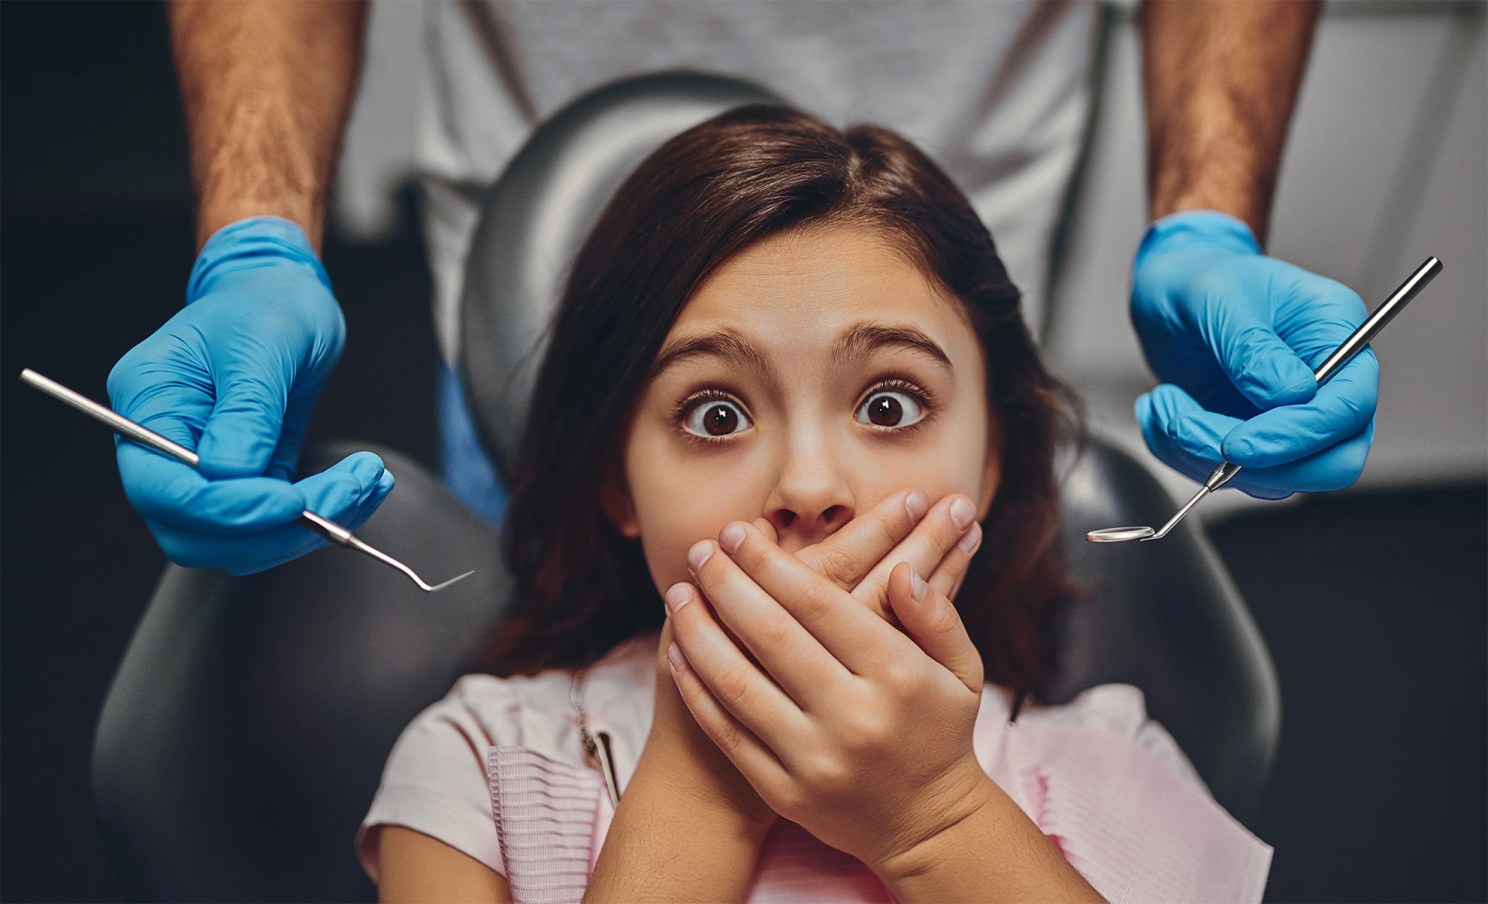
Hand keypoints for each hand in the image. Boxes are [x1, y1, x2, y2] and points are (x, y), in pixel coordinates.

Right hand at [107, 216, 392, 573]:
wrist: (285, 296)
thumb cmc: (265, 303)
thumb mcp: (262, 340)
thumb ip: (247, 407)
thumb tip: (231, 472)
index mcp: (149, 402)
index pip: (163, 489)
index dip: (226, 510)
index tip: (292, 501)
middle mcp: (163, 447)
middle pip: (195, 533)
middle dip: (274, 528)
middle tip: (346, 492)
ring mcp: (203, 470)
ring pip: (240, 543)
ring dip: (310, 528)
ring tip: (366, 481)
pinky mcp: (246, 482)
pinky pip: (274, 525)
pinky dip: (324, 516)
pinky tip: (364, 485)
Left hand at [665, 508, 989, 873]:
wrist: (927, 827)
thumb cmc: (939, 731)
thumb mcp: (961, 669)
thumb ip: (937, 614)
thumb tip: (903, 569)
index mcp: (898, 676)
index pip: (820, 605)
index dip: (771, 564)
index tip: (738, 533)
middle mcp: (855, 716)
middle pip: (772, 636)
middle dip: (727, 585)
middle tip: (699, 551)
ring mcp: (816, 758)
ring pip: (739, 683)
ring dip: (699, 632)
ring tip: (677, 593)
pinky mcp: (785, 791)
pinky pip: (728, 732)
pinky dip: (698, 689)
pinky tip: (679, 652)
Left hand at [1131, 210, 1375, 497]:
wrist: (1171, 289)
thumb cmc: (1203, 278)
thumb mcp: (1219, 295)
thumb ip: (1253, 345)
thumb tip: (1292, 395)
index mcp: (1337, 334)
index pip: (1348, 408)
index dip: (1297, 435)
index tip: (1237, 444)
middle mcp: (1327, 382)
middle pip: (1330, 461)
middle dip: (1256, 463)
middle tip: (1188, 429)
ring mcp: (1292, 416)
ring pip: (1274, 477)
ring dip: (1204, 456)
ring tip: (1163, 404)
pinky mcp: (1256, 437)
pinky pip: (1232, 475)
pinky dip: (1183, 455)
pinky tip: (1160, 412)